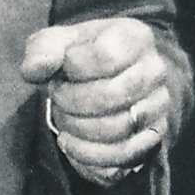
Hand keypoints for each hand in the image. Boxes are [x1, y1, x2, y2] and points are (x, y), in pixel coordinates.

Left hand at [19, 15, 176, 177]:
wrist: (108, 78)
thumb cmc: (79, 56)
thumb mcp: (57, 42)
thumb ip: (43, 49)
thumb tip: (37, 68)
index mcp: (135, 38)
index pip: (105, 56)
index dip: (74, 67)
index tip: (63, 69)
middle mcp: (155, 72)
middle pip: (112, 96)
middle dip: (71, 101)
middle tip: (58, 97)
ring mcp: (157, 107)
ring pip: (118, 129)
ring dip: (77, 128)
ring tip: (64, 118)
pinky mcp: (152, 138)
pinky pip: (121, 156)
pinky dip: (87, 154)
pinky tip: (69, 142)